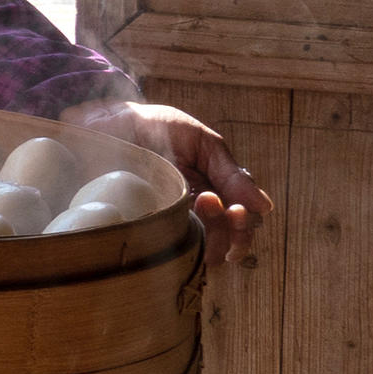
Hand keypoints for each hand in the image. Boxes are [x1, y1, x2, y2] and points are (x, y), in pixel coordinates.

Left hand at [69, 97, 269, 263]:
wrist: (107, 124)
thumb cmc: (157, 127)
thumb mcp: (202, 143)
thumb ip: (231, 173)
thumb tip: (265, 207)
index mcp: (216, 190)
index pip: (242, 219)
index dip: (243, 223)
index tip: (234, 211)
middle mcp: (197, 211)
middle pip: (226, 240)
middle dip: (228, 233)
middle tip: (209, 206)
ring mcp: (172, 221)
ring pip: (202, 249)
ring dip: (206, 240)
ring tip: (193, 214)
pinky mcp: (145, 227)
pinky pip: (167, 249)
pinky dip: (177, 247)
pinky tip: (173, 232)